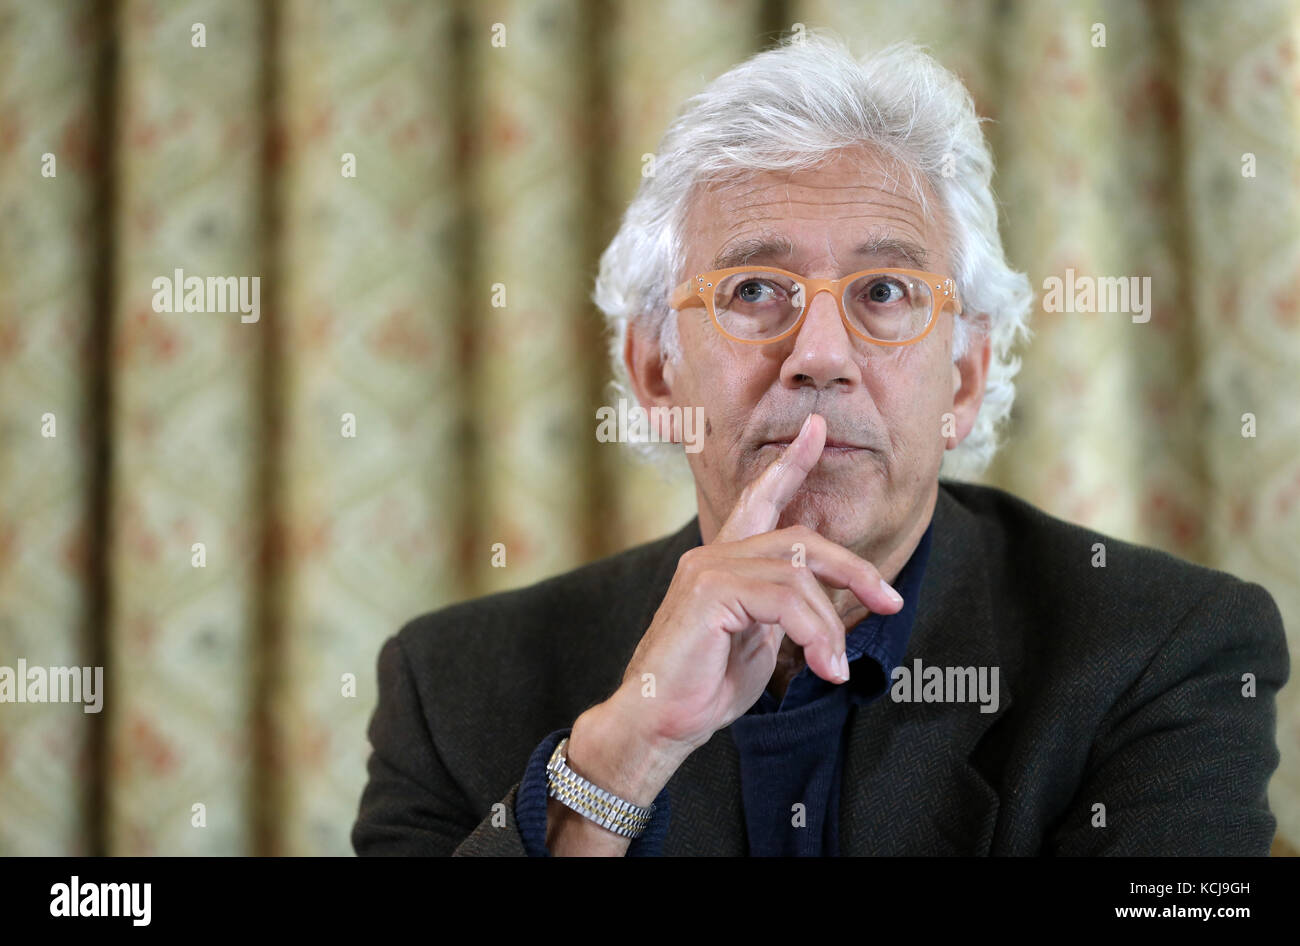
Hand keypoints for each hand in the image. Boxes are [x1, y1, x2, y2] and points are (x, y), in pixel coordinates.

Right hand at [614, 411, 905, 754]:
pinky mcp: (708, 590)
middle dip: (851, 568)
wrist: (659, 722)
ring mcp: (707, 568)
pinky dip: (813, 634)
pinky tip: (821, 667)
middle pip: (800, 538)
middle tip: (888, 599)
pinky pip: (783, 599)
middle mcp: (712, 554)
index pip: (759, 500)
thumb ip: (782, 612)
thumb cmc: (703, 688)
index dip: (790, 464)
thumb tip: (824, 608)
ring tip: (834, 667)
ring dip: (829, 625)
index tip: (816, 429)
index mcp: (723, 561)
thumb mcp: (757, 642)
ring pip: (798, 575)